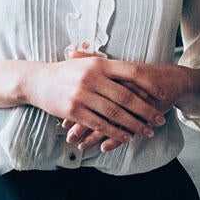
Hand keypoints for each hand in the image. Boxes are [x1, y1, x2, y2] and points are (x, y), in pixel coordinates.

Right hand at [24, 52, 172, 151]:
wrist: (37, 81)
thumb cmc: (67, 72)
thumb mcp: (88, 62)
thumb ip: (109, 67)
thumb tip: (138, 71)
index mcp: (100, 64)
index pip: (132, 72)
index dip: (149, 83)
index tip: (162, 94)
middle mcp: (92, 78)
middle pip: (126, 96)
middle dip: (146, 109)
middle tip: (160, 119)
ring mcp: (82, 95)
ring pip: (115, 113)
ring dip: (134, 124)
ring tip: (147, 131)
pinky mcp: (74, 111)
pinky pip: (100, 124)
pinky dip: (115, 132)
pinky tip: (127, 137)